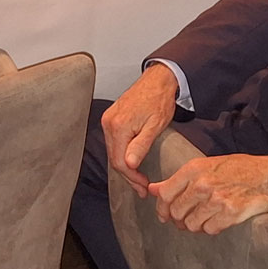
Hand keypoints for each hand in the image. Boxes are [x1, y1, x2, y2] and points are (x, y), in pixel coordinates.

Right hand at [100, 64, 181, 194]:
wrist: (158, 80)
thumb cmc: (159, 100)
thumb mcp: (155, 126)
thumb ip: (141, 145)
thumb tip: (129, 164)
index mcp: (118, 126)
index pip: (120, 161)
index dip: (132, 177)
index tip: (143, 186)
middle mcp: (108, 123)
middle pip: (114, 159)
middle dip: (128, 176)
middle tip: (142, 188)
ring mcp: (108, 120)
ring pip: (113, 152)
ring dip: (125, 166)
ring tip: (138, 180)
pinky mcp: (111, 119)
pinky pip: (114, 143)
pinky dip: (122, 155)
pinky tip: (131, 163)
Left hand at [149, 152, 267, 233]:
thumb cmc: (241, 169)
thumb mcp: (208, 165)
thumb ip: (180, 179)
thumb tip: (153, 189)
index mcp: (194, 169)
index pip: (165, 194)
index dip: (161, 208)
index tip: (164, 215)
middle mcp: (202, 184)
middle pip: (176, 212)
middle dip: (178, 220)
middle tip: (185, 221)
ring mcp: (216, 199)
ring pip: (191, 224)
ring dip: (195, 226)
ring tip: (204, 220)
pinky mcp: (230, 213)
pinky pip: (209, 229)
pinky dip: (211, 228)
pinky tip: (218, 220)